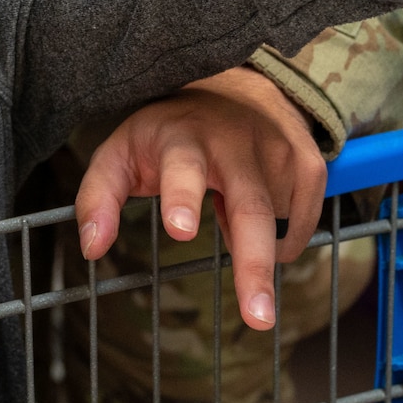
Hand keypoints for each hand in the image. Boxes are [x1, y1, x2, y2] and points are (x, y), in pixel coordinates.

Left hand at [73, 65, 326, 331]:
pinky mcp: (311, 164)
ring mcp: (280, 150)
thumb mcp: (123, 152)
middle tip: (258, 317)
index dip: (181, 197)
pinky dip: (280, 236)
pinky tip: (260, 206)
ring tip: (230, 208)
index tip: (180, 230)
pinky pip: (300, 226)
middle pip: (250, 209)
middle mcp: (236, 142)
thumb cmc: (169, 132)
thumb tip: (91, 248)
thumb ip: (99, 197)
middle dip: (254, 263)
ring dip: (258, 242)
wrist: (238, 86)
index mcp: (183, 138)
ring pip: (277, 227)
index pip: (182, 167)